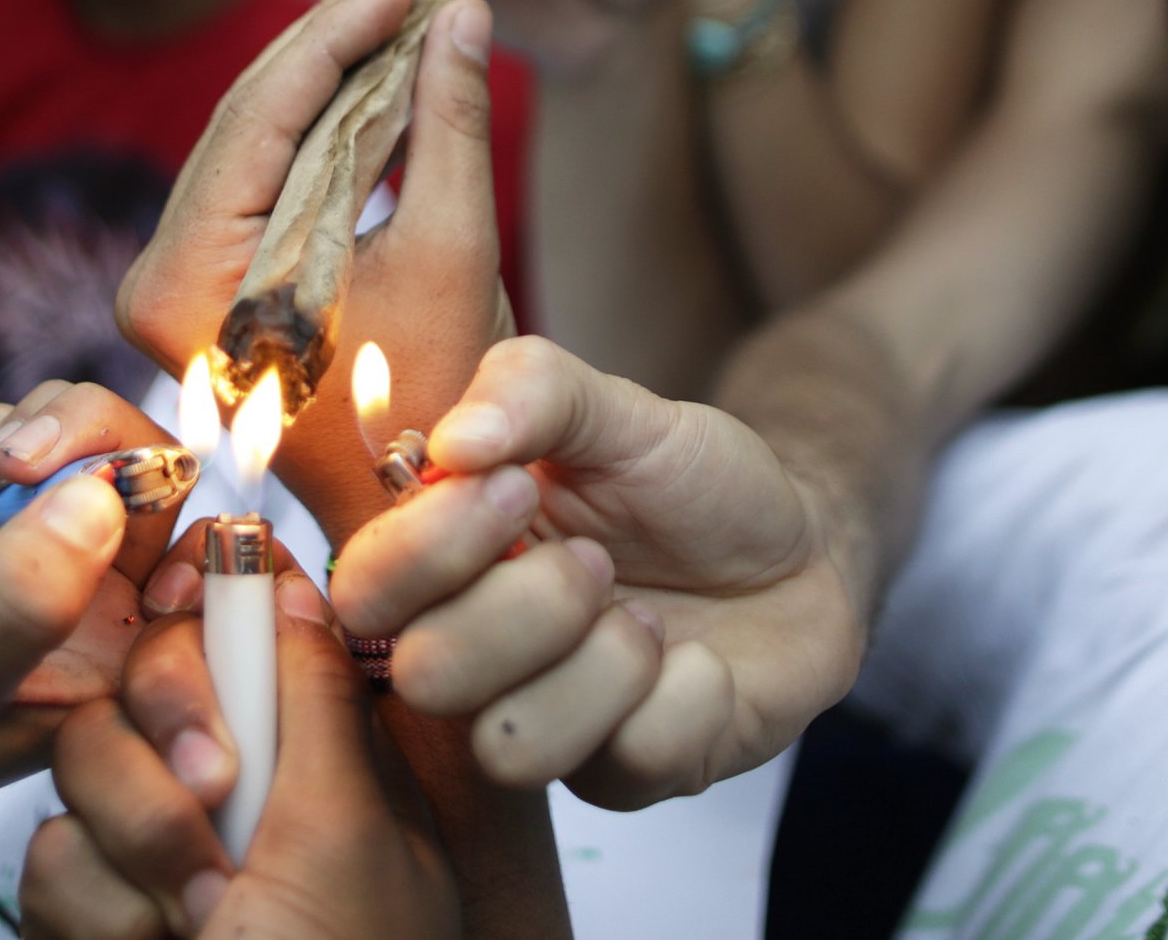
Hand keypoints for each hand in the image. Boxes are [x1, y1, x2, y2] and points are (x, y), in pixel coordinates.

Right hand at [0, 384, 186, 938]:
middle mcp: (87, 619)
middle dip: (101, 443)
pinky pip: (21, 441)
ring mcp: (26, 567)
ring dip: (46, 428)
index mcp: (116, 676)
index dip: (187, 508)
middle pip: (156, 482)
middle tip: (18, 460)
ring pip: (92, 445)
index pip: (213, 567)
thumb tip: (101, 495)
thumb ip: (14, 601)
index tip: (112, 494)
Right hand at [21, 562, 459, 939]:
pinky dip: (93, 911)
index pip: (252, 622)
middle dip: (166, 747)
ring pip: (87, 761)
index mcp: (334, 751)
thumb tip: (296, 579)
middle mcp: (249, 784)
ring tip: (197, 925)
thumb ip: (318, 700)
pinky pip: (50, 854)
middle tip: (215, 818)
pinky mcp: (101, 908)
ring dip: (134, 847)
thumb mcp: (352, 838)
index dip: (211, 615)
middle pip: (149, 674)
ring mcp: (171, 850)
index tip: (195, 624)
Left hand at [116, 0, 512, 540]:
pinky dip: (314, 127)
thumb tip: (461, 11)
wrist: (409, 522)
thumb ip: (451, 125)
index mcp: (194, 284)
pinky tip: (369, 72)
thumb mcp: (455, 256)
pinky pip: (255, 180)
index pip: (259, 117)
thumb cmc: (434, 412)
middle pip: (243, 118)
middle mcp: (155, 282)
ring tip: (397, 2)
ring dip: (323, 73)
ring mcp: (169, 286)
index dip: (336, 31)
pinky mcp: (197, 288)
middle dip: (329, 38)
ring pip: (248, 139)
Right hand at [328, 336, 864, 809]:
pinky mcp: (630, 778)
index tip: (518, 486)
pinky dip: (690, 693)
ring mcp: (552, 729)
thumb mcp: (615, 407)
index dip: (429, 547)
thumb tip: (450, 441)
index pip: (364, 590)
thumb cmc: (687, 481)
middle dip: (529, 606)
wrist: (803, 546)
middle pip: (426, 678)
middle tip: (599, 558)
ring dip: (604, 665)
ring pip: (513, 750)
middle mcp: (479, 660)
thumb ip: (530, 389)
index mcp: (449, 565)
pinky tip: (704, 663)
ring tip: (650, 618)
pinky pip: (632, 765)